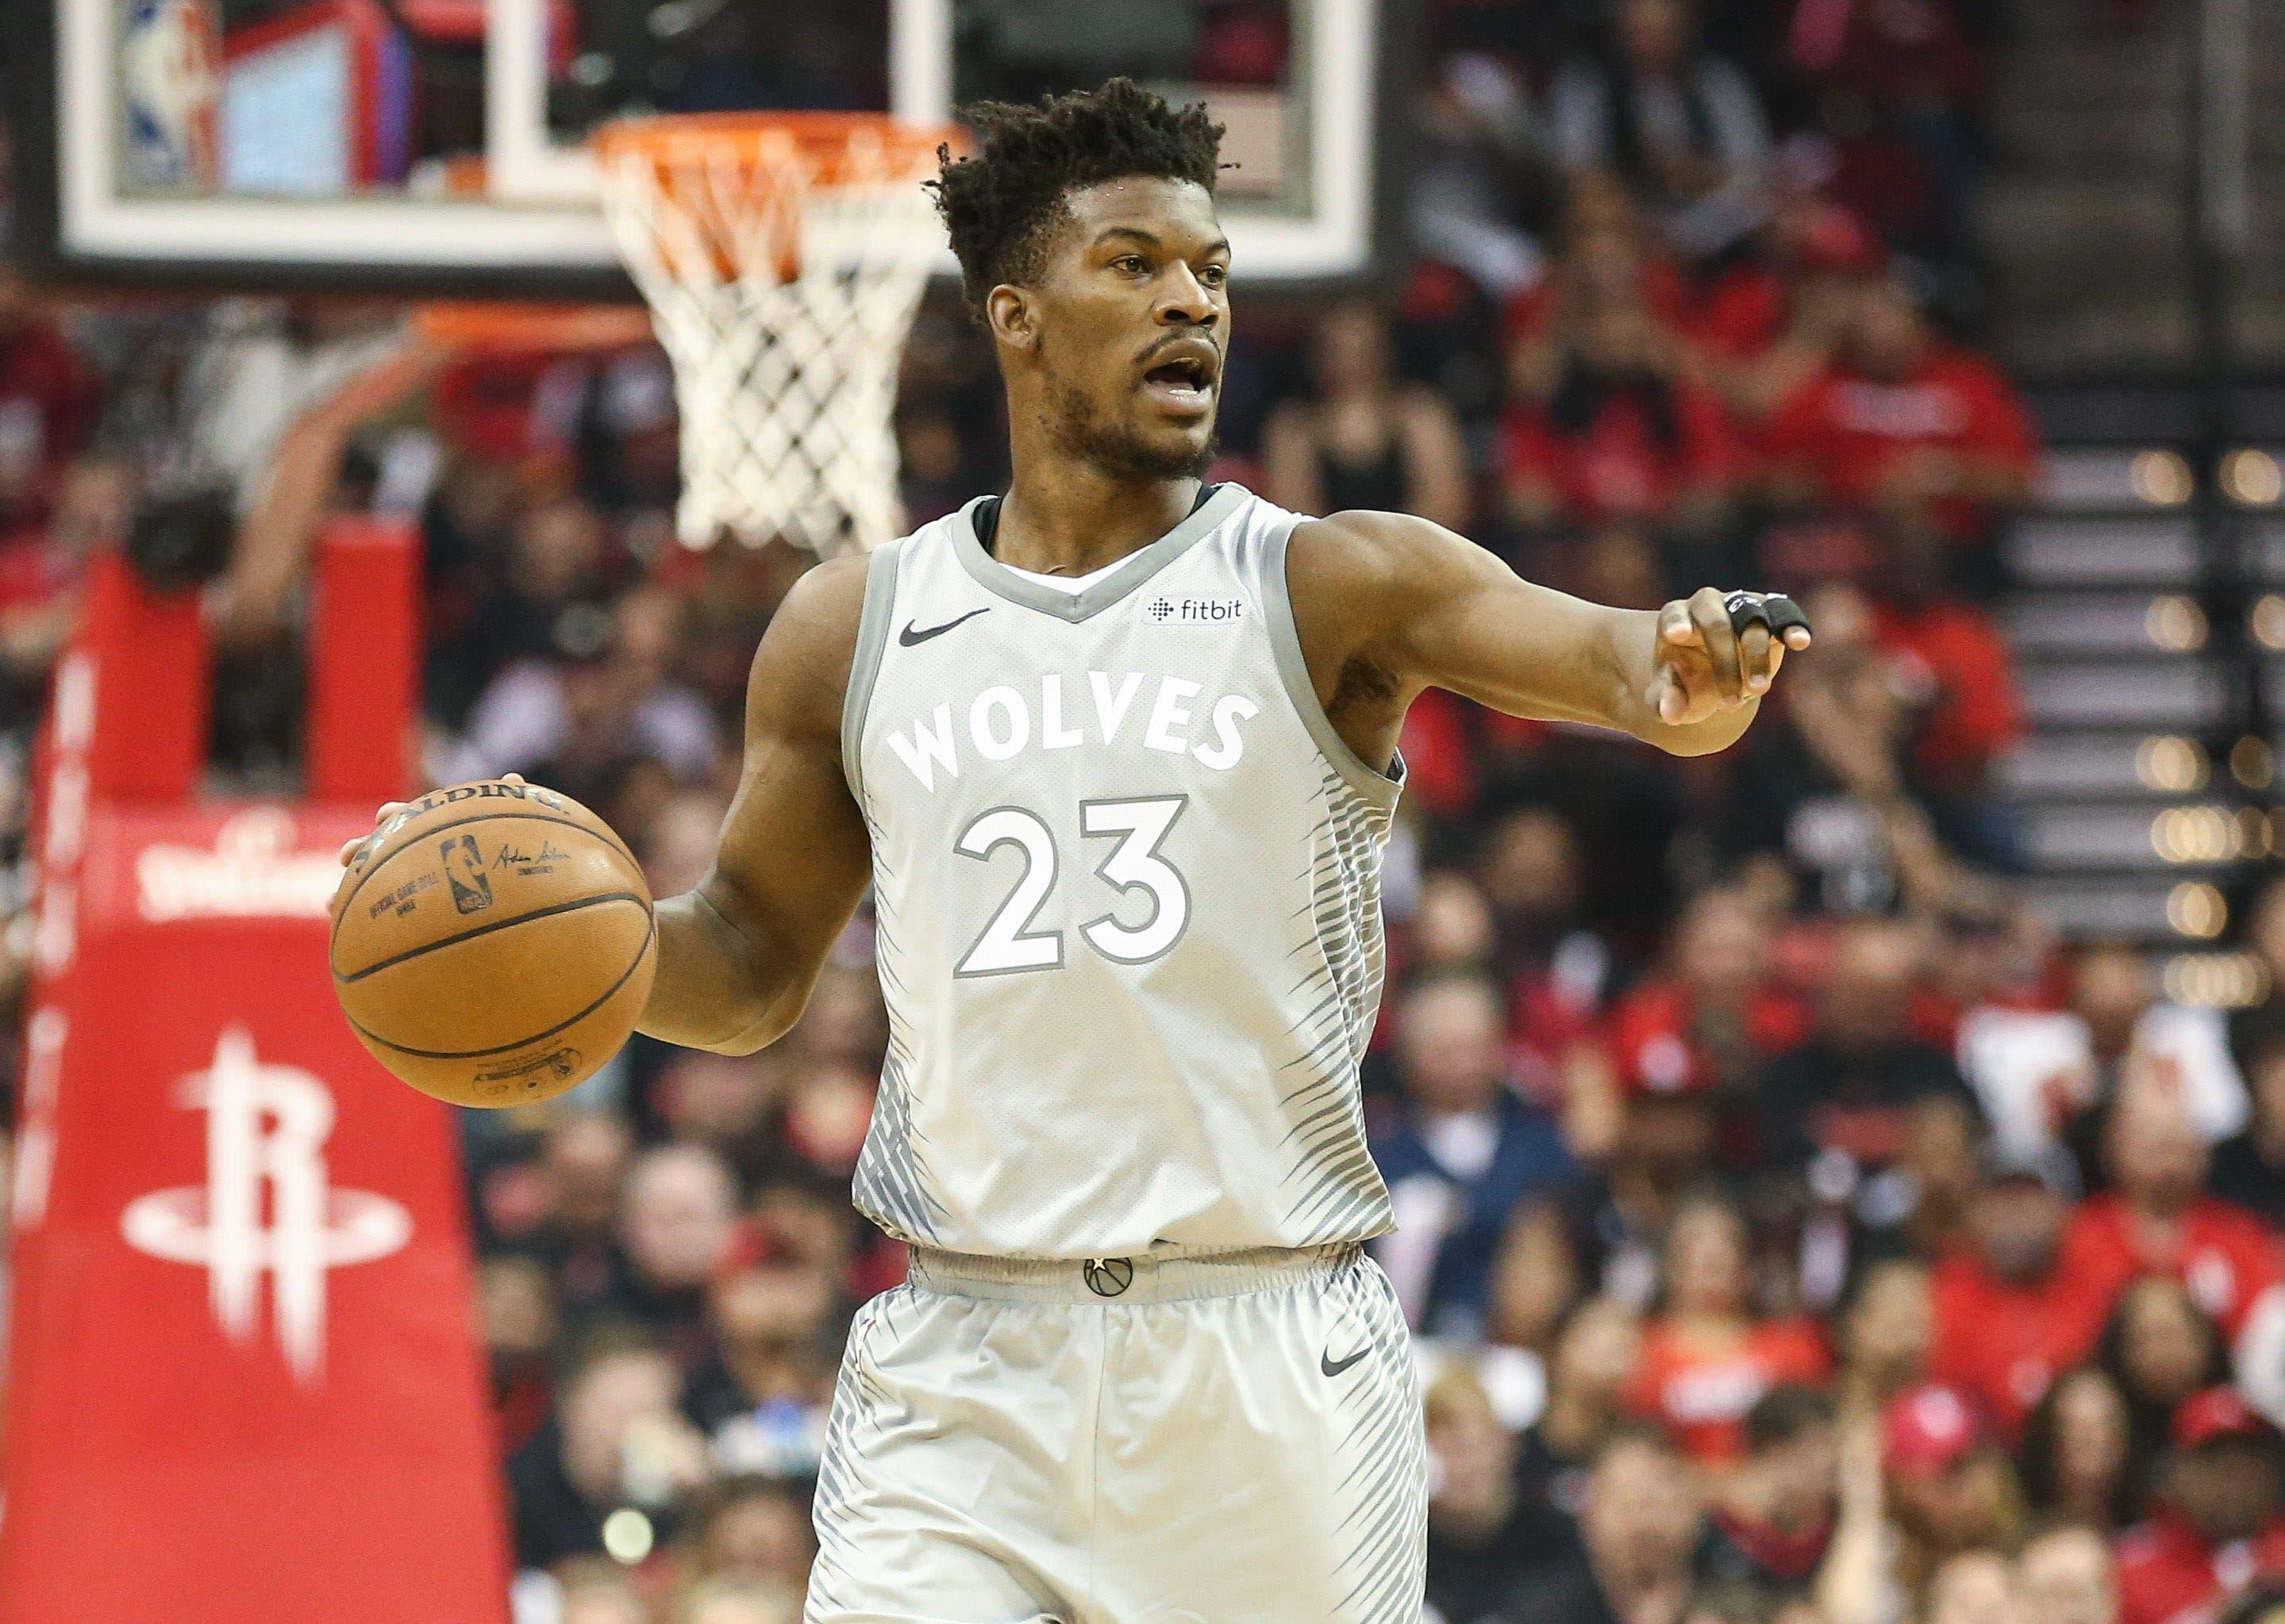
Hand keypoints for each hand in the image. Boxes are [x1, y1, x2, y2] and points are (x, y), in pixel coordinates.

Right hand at [333, 773, 526, 904]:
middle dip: (361, 849)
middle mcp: (413, 853)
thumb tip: (513, 780)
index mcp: (432, 830)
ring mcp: (407, 880)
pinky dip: (357, 919)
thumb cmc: (510, 852)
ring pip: (370, 882)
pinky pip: (378, 915)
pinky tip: (345, 930)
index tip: (387, 818)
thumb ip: (510, 804)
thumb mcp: (514, 828)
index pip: (406, 818)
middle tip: (350, 855)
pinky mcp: (407, 908)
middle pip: (379, 848)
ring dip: (350, 889)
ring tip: (334, 901)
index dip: (394, 816)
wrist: (510, 891)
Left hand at [1647, 588, 1812, 725]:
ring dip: (1757, 656)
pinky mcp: (1770, 617)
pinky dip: (1793, 626)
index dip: (1677, 622)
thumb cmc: (1684, 681)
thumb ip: (1665, 701)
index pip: (1674, 614)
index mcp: (1675, 618)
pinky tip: (1800, 641)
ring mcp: (1740, 607)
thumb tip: (1671, 714)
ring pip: (1752, 620)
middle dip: (1724, 662)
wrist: (1711, 677)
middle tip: (1729, 705)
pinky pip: (1784, 615)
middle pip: (1716, 623)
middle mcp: (1708, 606)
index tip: (1677, 635)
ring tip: (1758, 690)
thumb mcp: (1666, 694)